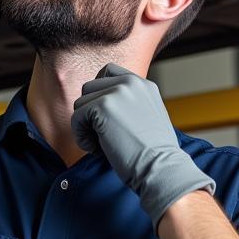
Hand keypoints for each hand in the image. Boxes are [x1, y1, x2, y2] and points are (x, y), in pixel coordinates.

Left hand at [72, 63, 215, 233]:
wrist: (161, 167)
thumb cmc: (155, 152)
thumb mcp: (150, 116)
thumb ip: (130, 103)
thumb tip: (103, 105)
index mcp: (143, 84)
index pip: (108, 71)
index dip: (99, 92)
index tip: (102, 114)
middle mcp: (130, 82)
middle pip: (89, 87)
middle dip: (90, 112)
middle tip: (102, 135)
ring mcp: (116, 92)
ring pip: (80, 103)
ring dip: (85, 125)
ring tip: (101, 143)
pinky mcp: (102, 106)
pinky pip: (77, 117)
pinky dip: (81, 136)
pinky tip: (96, 149)